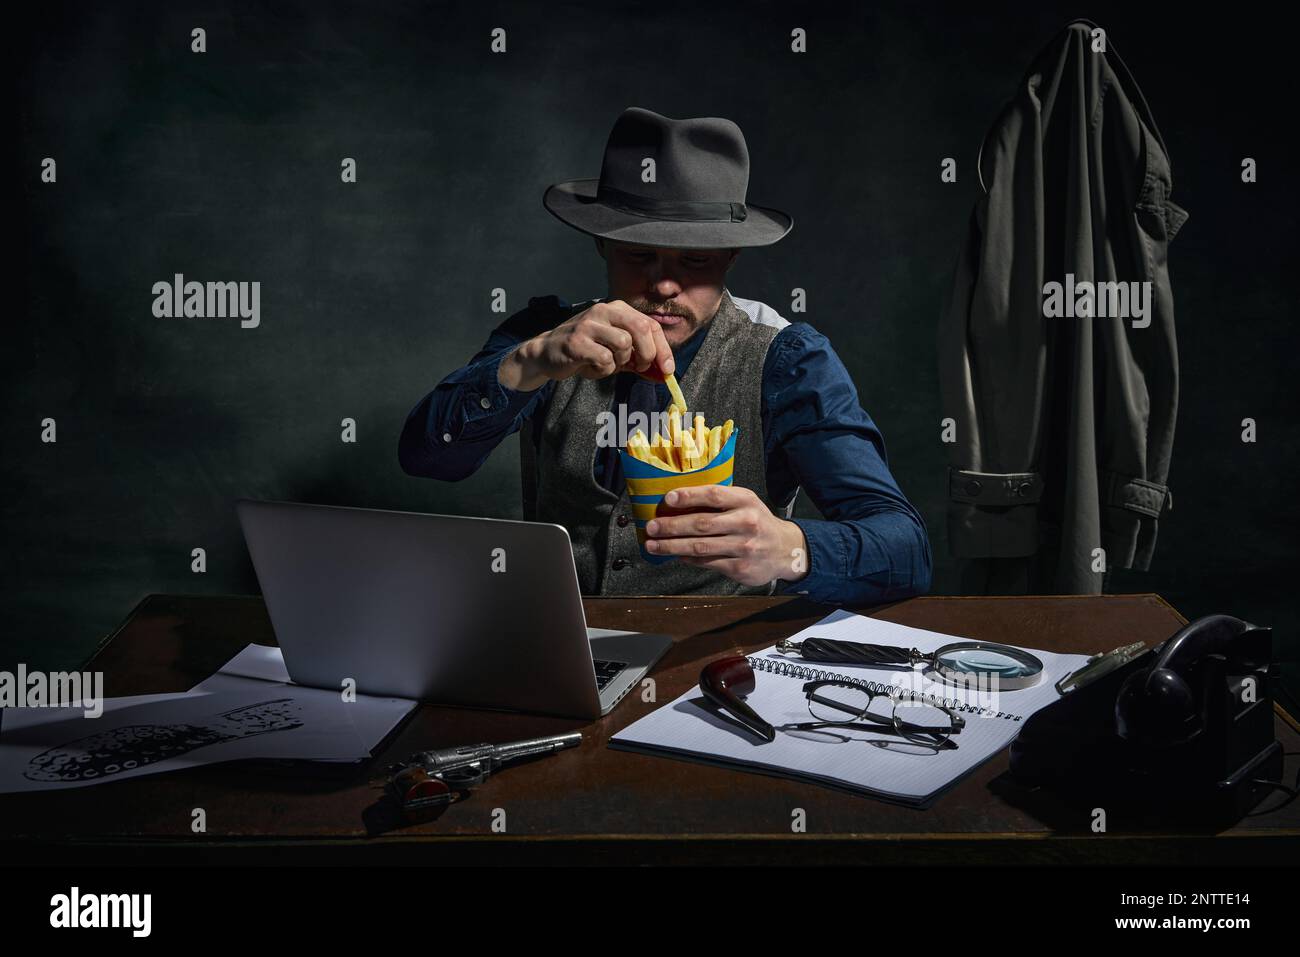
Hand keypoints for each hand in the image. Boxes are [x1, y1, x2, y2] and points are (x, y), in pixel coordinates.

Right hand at [499, 300, 674, 390]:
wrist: (547, 353)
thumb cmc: (585, 351)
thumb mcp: (615, 350)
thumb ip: (638, 358)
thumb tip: (664, 373)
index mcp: (617, 308)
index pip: (650, 324)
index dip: (663, 349)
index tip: (668, 369)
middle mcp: (604, 311)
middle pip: (641, 329)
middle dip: (648, 354)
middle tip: (641, 368)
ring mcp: (589, 324)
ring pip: (624, 344)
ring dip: (620, 362)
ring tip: (606, 364)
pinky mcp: (577, 341)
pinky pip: (604, 360)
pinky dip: (603, 370)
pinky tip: (591, 368)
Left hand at [644, 485, 808, 587]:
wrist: (786, 550)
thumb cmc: (757, 522)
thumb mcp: (745, 503)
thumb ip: (719, 501)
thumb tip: (678, 504)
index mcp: (745, 501)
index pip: (713, 495)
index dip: (689, 496)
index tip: (668, 498)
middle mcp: (746, 522)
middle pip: (702, 524)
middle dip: (672, 526)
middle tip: (651, 527)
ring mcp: (743, 547)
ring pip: (700, 547)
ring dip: (672, 546)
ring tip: (653, 545)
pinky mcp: (740, 568)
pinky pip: (707, 562)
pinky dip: (688, 559)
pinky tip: (676, 556)